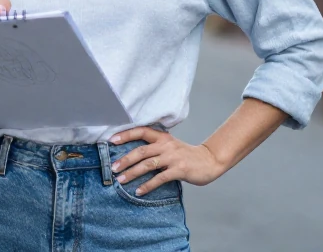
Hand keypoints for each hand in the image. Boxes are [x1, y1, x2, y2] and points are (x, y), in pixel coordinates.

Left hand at [110, 126, 226, 191]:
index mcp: (163, 137)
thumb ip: (156, 147)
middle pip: (141, 151)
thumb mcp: (171, 146)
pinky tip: (139, 191)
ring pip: (148, 164)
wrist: (210, 161)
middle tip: (113, 168)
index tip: (112, 140)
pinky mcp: (179, 170)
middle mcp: (167, 145)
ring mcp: (173, 158)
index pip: (142, 131)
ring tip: (121, 180)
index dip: (126, 134)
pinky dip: (148, 185)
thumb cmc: (187, 155)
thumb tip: (133, 155)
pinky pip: (160, 178)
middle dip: (125, 159)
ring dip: (132, 172)